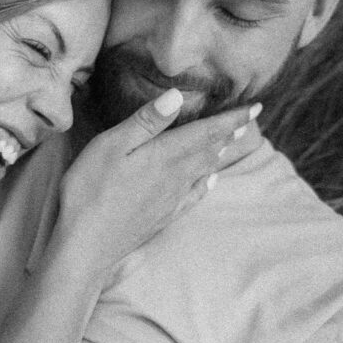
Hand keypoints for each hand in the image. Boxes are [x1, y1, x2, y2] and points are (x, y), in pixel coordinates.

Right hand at [57, 89, 261, 277]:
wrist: (86, 246)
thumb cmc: (90, 190)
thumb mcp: (110, 146)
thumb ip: (146, 122)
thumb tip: (177, 96)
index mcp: (164, 156)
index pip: (206, 132)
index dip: (232, 118)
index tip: (256, 107)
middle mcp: (175, 177)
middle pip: (209, 151)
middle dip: (229, 133)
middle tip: (248, 120)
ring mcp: (170, 200)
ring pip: (203, 172)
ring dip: (218, 154)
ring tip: (231, 142)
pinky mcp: (161, 217)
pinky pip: (192, 196)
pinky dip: (205, 184)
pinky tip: (209, 182)